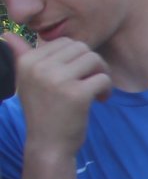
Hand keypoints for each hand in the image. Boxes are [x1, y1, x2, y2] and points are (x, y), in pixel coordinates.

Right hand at [5, 36, 109, 156]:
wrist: (48, 144)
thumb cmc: (42, 111)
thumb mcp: (27, 81)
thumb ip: (22, 56)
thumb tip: (7, 33)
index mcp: (27, 61)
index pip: (64, 42)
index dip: (77, 57)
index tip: (76, 76)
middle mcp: (40, 67)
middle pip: (81, 47)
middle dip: (92, 63)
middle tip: (90, 81)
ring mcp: (58, 80)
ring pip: (94, 59)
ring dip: (101, 73)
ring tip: (96, 90)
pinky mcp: (77, 93)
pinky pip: (104, 78)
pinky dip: (107, 88)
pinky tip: (100, 99)